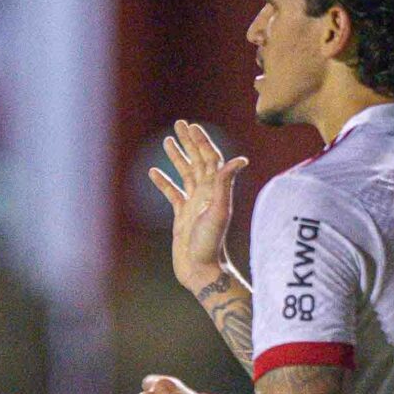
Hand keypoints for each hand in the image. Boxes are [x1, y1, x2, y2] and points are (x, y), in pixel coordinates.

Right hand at [153, 122, 251, 295]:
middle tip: (179, 123)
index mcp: (215, 190)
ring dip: (177, 157)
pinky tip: (153, 172)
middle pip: (197, 161)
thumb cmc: (211, 243)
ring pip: (185, 174)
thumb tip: (240, 160)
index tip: (191, 126)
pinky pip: (173, 194)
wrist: (202, 270)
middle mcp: (206, 194)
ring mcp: (194, 204)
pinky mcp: (182, 217)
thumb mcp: (218, 211)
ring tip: (167, 141)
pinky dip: (163, 182)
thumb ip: (224, 184)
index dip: (201, 141)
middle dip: (189, 142)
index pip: (209, 158)